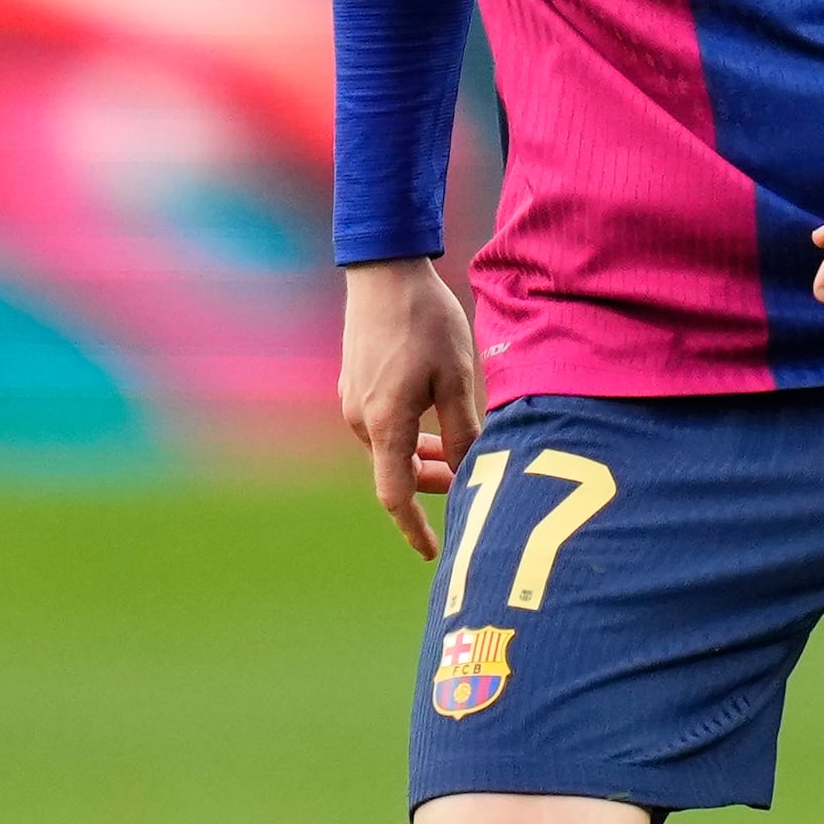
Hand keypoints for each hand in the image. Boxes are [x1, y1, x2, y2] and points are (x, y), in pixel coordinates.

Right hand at [339, 256, 481, 556]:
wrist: (383, 270)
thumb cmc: (424, 322)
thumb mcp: (456, 379)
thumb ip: (462, 433)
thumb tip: (471, 475)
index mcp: (384, 424)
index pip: (395, 495)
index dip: (415, 529)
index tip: (434, 553)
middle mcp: (359, 419)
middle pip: (395, 472)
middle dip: (431, 484)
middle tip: (468, 480)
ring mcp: (352, 401)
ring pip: (389, 447)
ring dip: (422, 456)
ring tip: (455, 446)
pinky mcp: (354, 384)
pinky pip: (381, 424)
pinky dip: (409, 434)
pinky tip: (433, 415)